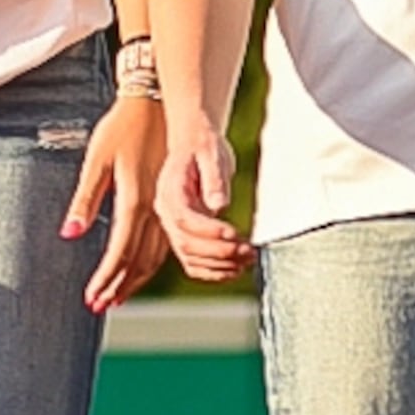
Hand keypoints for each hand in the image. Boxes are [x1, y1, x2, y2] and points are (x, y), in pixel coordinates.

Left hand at [67, 94, 169, 310]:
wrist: (156, 105)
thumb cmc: (120, 129)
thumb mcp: (97, 161)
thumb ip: (84, 199)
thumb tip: (68, 234)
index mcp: (135, 199)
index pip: (120, 251)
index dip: (106, 278)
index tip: (92, 299)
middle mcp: (155, 209)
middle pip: (139, 260)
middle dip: (119, 286)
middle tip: (100, 306)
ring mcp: (166, 207)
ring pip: (155, 256)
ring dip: (135, 280)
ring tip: (117, 298)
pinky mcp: (170, 202)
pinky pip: (164, 243)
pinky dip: (150, 263)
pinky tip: (140, 272)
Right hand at [156, 126, 252, 282]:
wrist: (195, 142)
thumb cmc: (204, 145)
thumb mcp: (212, 153)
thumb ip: (215, 178)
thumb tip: (218, 204)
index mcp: (169, 190)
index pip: (183, 218)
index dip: (209, 231)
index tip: (234, 234)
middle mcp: (166, 211)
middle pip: (185, 243)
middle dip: (219, 252)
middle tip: (248, 250)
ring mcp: (174, 226)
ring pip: (189, 258)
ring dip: (220, 265)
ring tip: (248, 260)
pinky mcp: (185, 235)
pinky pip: (193, 263)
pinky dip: (214, 271)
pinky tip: (235, 269)